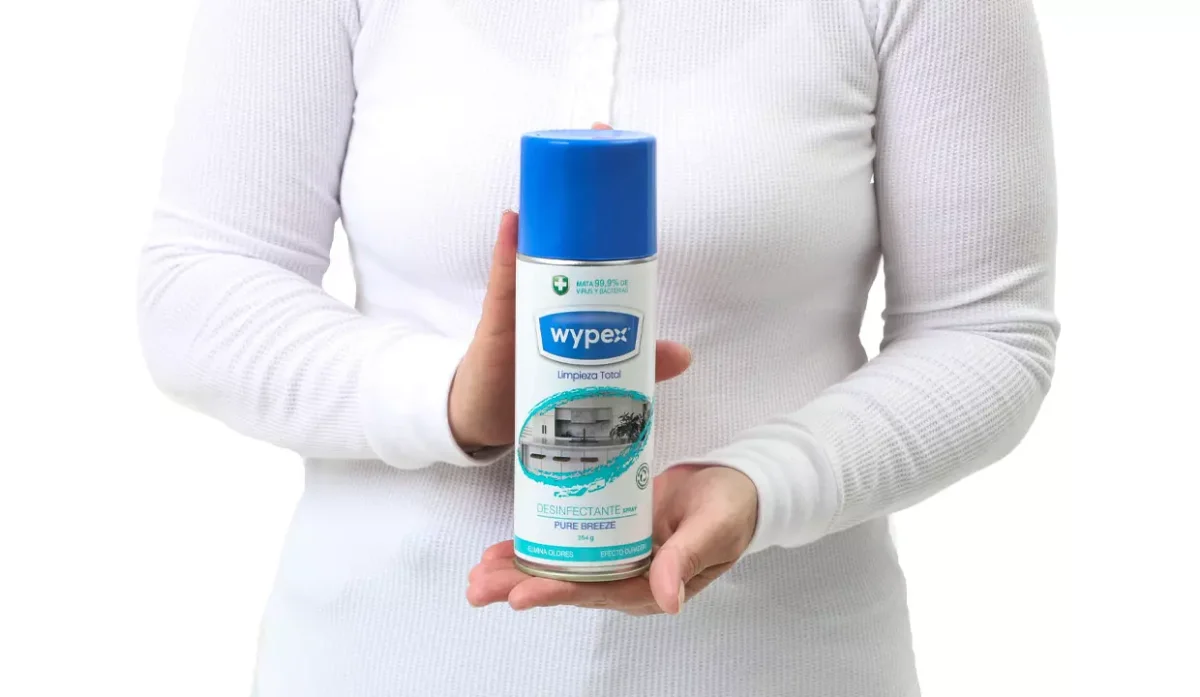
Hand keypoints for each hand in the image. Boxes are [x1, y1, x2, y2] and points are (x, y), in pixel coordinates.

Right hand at [448, 124, 689, 449]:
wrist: (488, 417)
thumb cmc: (541, 381)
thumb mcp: (600, 373)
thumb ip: (642, 365)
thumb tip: (686, 354)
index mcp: (571, 291)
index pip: (591, 235)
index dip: (606, 193)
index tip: (618, 147)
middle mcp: (545, 284)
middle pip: (562, 225)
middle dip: (578, 179)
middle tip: (597, 135)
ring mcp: (519, 298)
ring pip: (535, 245)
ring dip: (546, 206)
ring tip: (557, 163)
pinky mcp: (497, 322)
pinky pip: (503, 284)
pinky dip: (507, 254)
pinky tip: (514, 220)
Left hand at [467, 465, 758, 614]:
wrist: (739, 487)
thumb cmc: (732, 508)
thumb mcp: (713, 529)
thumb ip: (687, 559)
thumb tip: (667, 601)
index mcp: (655, 586)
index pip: (598, 592)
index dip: (557, 591)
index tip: (519, 592)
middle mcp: (631, 578)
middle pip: (569, 586)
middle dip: (521, 586)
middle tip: (478, 587)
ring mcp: (619, 558)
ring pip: (562, 569)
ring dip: (520, 572)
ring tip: (478, 574)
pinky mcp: (612, 536)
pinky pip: (570, 547)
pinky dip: (537, 548)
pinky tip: (504, 550)